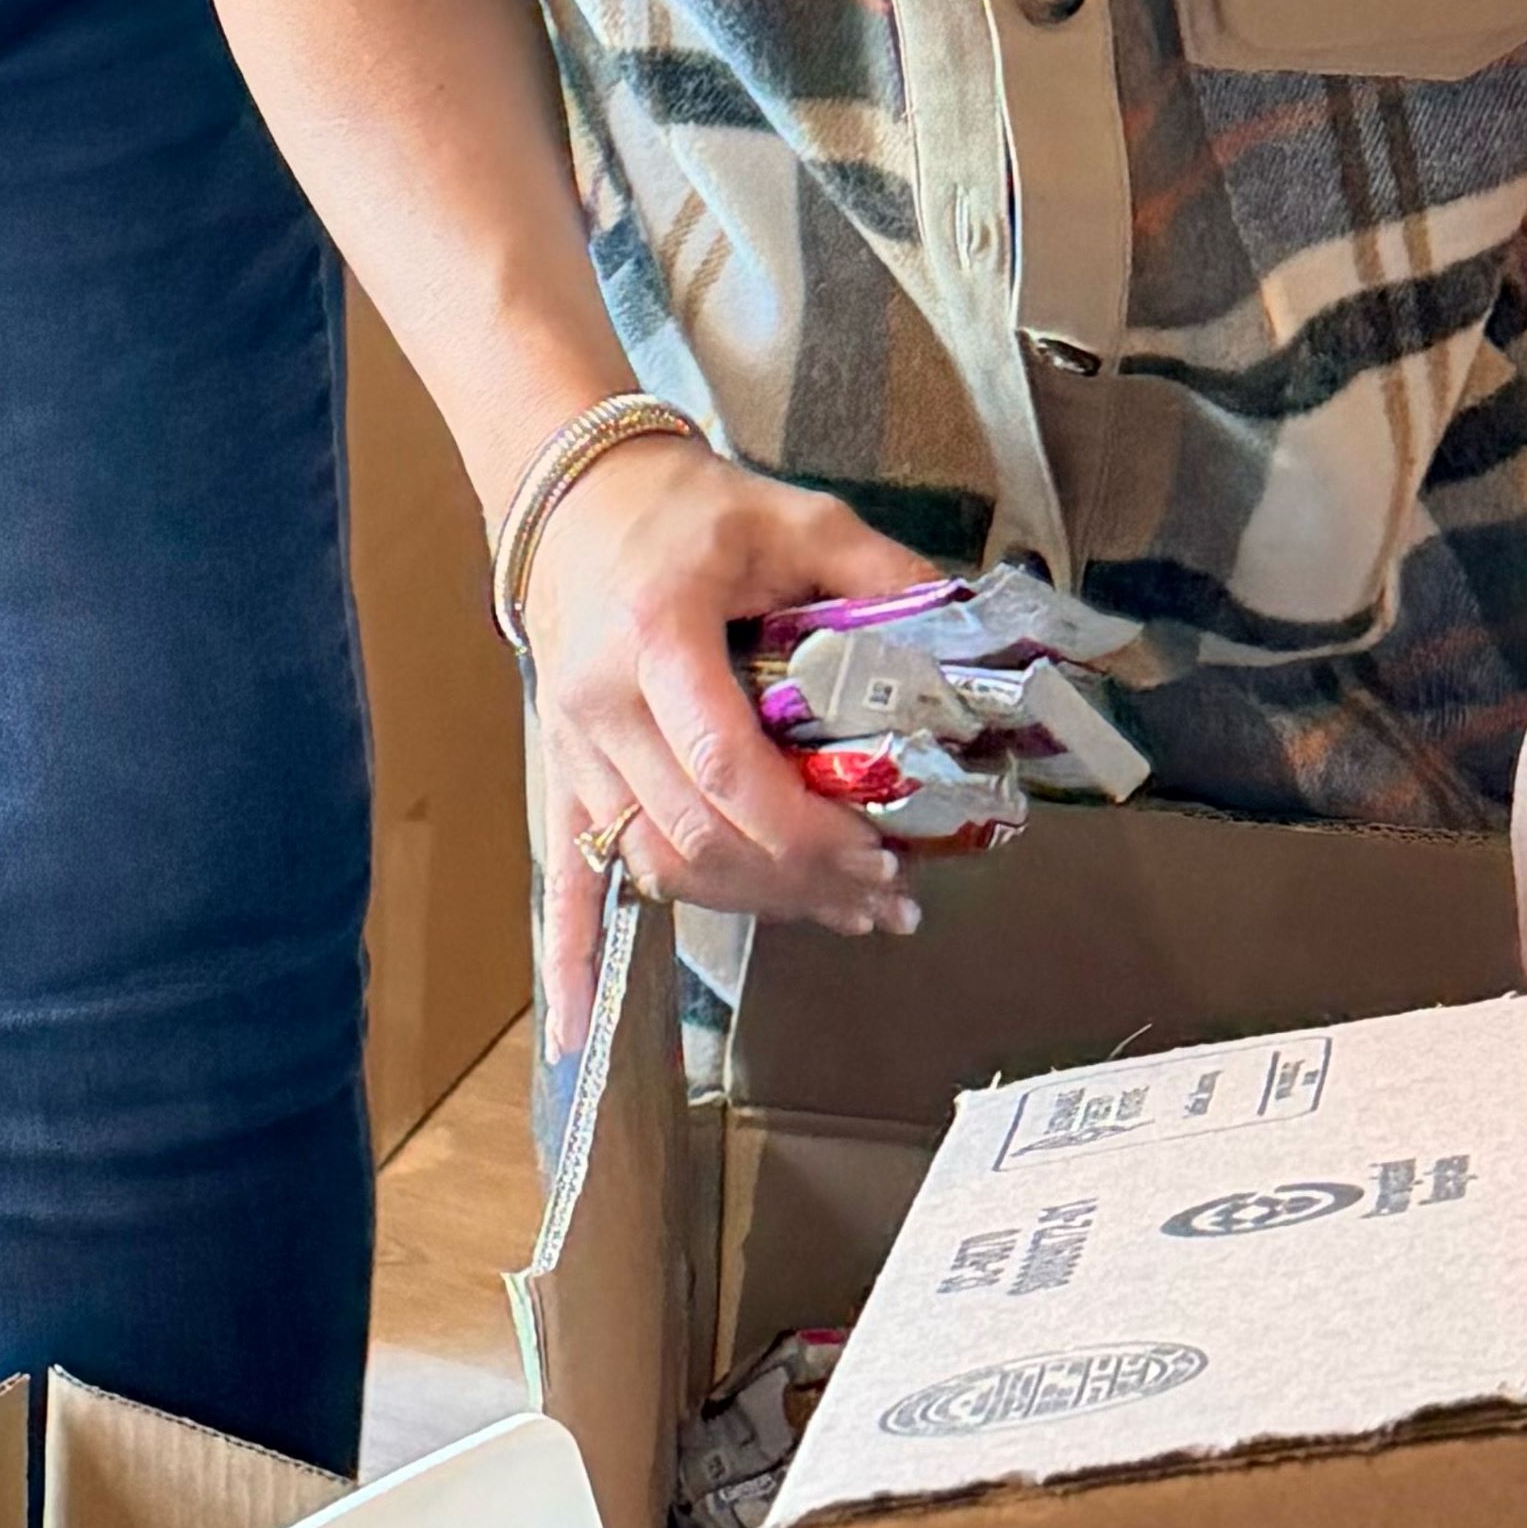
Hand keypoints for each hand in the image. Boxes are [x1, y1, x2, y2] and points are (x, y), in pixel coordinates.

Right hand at [522, 436, 931, 1054]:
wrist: (574, 494)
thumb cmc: (687, 506)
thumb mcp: (796, 515)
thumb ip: (878, 574)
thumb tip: (965, 635)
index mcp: (659, 636)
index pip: (729, 769)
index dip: (808, 831)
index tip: (881, 852)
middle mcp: (604, 703)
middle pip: (700, 835)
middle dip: (801, 881)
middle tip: (887, 894)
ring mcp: (574, 746)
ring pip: (657, 865)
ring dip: (749, 906)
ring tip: (840, 913)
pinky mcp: (562, 772)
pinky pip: (562, 878)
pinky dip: (568, 959)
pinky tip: (571, 1033)